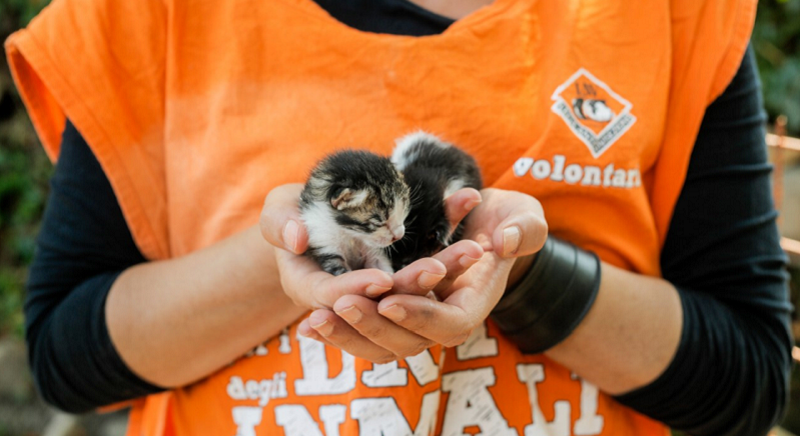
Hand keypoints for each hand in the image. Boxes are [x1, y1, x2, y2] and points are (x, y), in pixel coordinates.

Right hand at [259, 184, 483, 310]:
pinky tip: (477, 233)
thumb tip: (296, 237)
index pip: (333, 300)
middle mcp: (349, 300)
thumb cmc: (293, 211)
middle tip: (439, 266)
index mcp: (312, 289)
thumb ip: (280, 221)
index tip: (381, 280)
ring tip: (471, 248)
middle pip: (382, 306)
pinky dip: (454, 253)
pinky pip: (432, 272)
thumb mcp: (279, 209)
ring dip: (445, 272)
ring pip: (416, 296)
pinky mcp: (406, 278)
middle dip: (411, 287)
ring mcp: (380, 292)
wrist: (317, 213)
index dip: (356, 292)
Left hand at [299, 188, 547, 361]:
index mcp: (475, 301)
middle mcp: (445, 317)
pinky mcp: (397, 311)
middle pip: (410, 341)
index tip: (390, 299)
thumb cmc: (508, 220)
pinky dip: (341, 330)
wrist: (486, 224)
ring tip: (314, 320)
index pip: (451, 323)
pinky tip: (308, 322)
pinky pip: (368, 331)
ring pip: (383, 343)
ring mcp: (419, 318)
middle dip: (374, 327)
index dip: (421, 316)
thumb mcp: (525, 217)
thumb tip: (503, 242)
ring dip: (349, 335)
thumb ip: (524, 230)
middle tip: (339, 306)